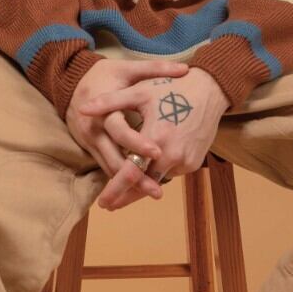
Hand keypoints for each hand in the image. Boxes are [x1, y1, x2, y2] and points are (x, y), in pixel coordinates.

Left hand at [78, 66, 229, 210]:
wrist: (210, 89)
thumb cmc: (172, 87)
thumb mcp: (140, 91)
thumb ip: (110, 102)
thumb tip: (82, 110)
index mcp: (156, 137)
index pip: (130, 172)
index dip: (114, 189)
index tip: (102, 202)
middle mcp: (172, 154)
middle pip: (143, 183)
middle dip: (125, 195)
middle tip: (108, 205)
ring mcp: (185, 161)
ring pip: (157, 179)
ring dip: (142, 184)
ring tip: (126, 188)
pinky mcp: (194, 163)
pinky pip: (171, 172)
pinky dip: (159, 172)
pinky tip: (150, 168)